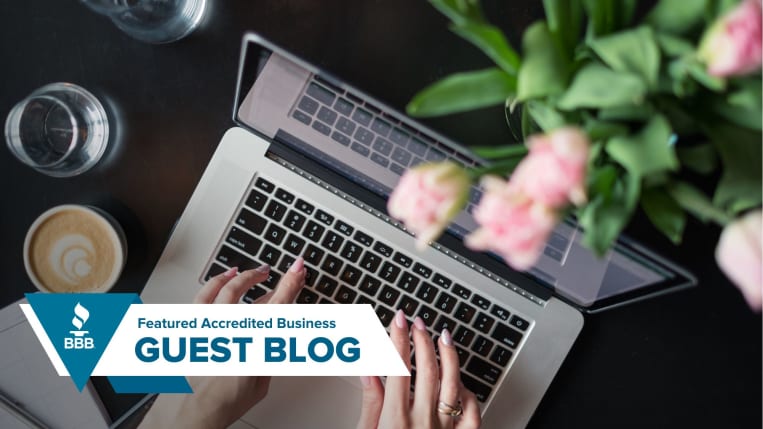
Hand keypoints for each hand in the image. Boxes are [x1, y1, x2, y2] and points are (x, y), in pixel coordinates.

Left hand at [138, 258, 305, 428]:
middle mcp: (232, 327)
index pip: (280, 303)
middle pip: (257, 292)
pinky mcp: (193, 325)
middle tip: (288, 269)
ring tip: (256, 271)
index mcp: (256, 341)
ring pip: (229, 288)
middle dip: (277, 278)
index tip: (299, 268)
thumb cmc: (225, 403)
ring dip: (246, 276)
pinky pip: (204, 295)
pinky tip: (223, 277)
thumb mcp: (261, 381)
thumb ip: (268, 355)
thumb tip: (272, 340)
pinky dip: (215, 282)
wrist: (193, 413)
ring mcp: (211, 323)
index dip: (292, 282)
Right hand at [356, 311, 480, 428]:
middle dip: (422, 340)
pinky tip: (460, 380)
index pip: (399, 368)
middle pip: (428, 370)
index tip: (398, 320)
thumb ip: (370, 402)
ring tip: (443, 336)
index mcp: (396, 419)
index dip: (398, 339)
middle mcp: (423, 421)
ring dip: (448, 356)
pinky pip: (470, 412)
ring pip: (453, 384)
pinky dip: (468, 393)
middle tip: (417, 323)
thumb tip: (369, 371)